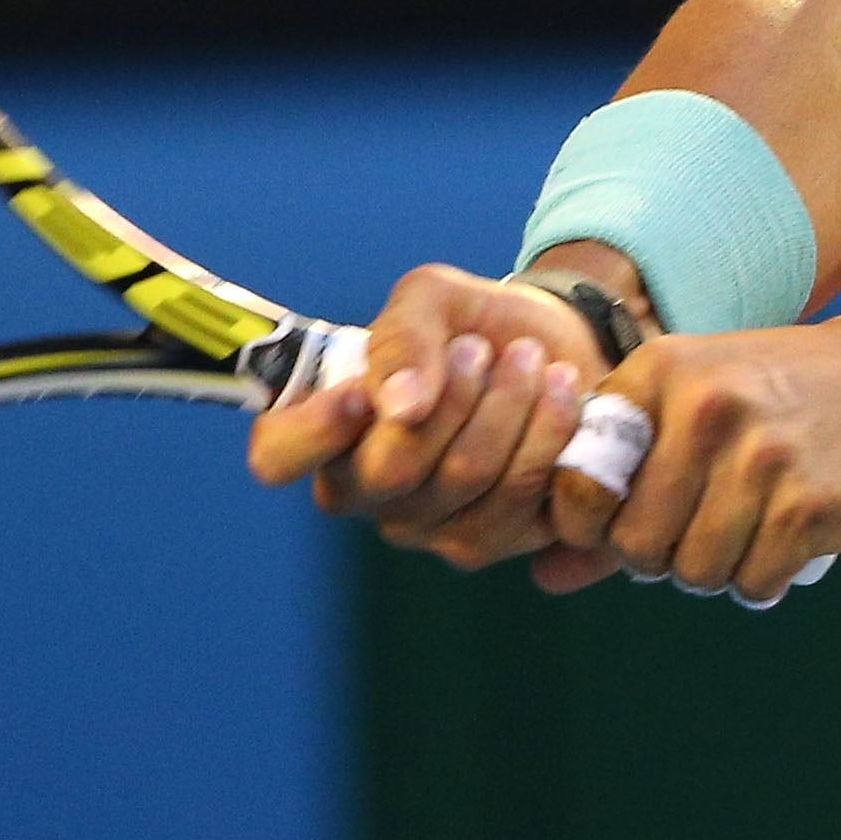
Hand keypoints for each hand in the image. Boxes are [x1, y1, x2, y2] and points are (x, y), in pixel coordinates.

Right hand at [245, 262, 612, 572]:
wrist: (556, 346)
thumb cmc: (471, 322)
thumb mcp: (431, 299)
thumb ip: (401, 338)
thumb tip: (398, 405)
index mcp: (327, 430)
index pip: (278, 456)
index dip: (312, 433)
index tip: (360, 393)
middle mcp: (368, 493)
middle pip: (392, 471)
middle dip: (452, 396)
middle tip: (482, 348)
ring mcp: (430, 528)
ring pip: (468, 479)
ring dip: (511, 404)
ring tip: (533, 360)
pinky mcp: (499, 540)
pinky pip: (524, 500)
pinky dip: (552, 433)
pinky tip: (562, 394)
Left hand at [545, 276, 840, 604]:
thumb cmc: (780, 398)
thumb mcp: (692, 410)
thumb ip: (616, 490)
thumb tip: (542, 577)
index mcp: (660, 373)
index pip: (579, 487)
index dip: (597, 527)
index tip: (631, 523)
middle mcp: (705, 407)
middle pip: (637, 545)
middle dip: (665, 558)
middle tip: (705, 529)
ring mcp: (762, 454)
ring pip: (696, 572)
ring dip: (719, 570)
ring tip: (749, 529)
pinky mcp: (814, 502)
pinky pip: (754, 582)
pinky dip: (765, 578)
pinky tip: (786, 538)